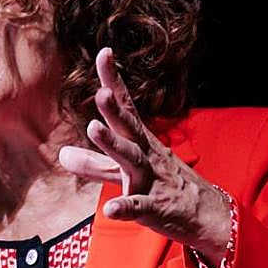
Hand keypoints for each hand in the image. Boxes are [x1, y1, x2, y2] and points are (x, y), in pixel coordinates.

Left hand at [58, 47, 230, 265]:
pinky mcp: (156, 207)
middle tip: (101, 91)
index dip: (114, 81)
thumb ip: (93, 164)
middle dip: (114, 109)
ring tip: (94, 129)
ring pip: (132, 159)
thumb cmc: (162, 187)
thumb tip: (62, 154)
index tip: (105, 52)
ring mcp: (151, 179)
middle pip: (129, 127)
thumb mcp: (125, 172)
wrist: (206, 215)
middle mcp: (146, 154)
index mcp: (140, 140)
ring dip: (113, 144)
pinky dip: (125, 207)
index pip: (125, 107)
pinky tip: (110, 209)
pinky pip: (139, 207)